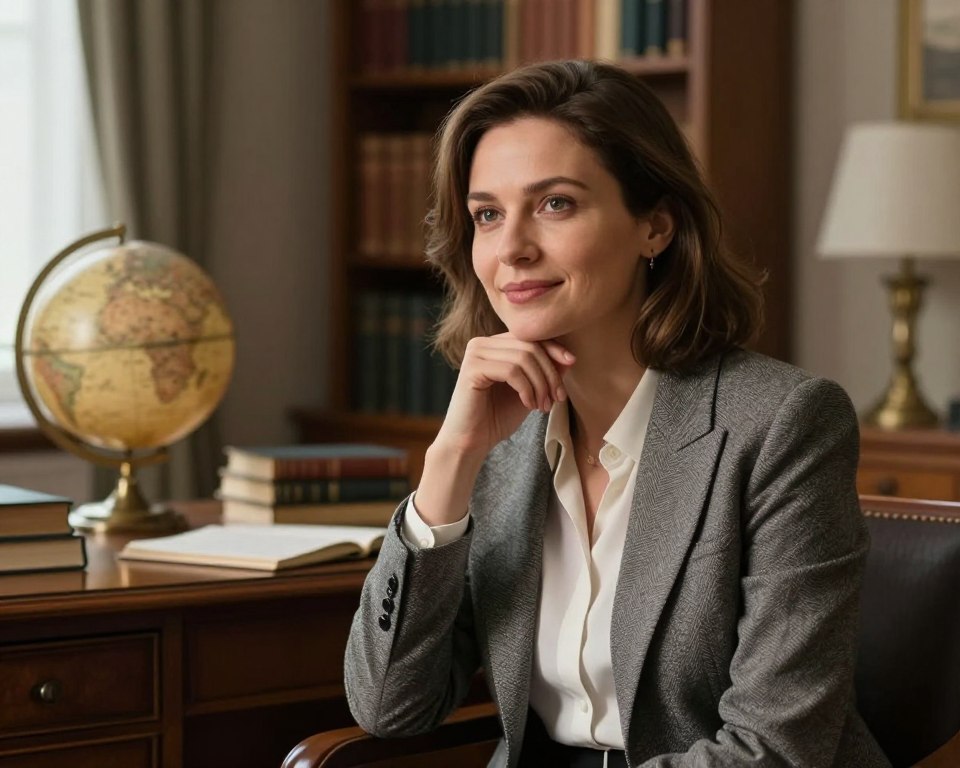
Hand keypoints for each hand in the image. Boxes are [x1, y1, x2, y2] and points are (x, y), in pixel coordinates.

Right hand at [435, 333, 574, 459]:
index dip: (554, 348)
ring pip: (523, 358)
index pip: (530, 337)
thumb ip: (545, 373)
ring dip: (541, 384)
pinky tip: (529, 405)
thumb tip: (569, 357)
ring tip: (543, 406)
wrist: (471, 442)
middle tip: (557, 398)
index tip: (571, 364)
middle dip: (550, 373)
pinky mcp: (472, 368)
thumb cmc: (497, 417)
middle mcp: (481, 343)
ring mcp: (475, 354)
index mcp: (493, 344)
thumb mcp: (530, 391)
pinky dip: (527, 389)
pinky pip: (511, 371)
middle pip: (530, 346)